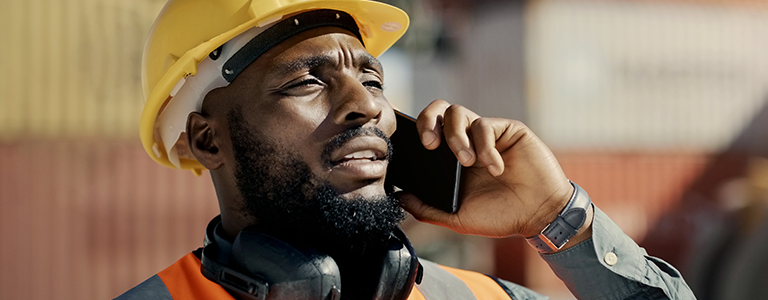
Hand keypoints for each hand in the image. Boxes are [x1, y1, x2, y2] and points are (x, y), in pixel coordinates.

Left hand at [397, 100, 588, 240]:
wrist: (539, 215)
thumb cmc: (500, 216)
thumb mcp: (457, 217)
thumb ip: (427, 209)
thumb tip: (398, 197)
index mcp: (450, 159)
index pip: (426, 131)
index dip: (414, 129)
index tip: (407, 143)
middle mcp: (466, 141)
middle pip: (438, 110)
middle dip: (427, 121)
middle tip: (430, 145)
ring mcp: (485, 134)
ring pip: (457, 112)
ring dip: (457, 137)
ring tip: (467, 163)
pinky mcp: (506, 129)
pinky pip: (485, 125)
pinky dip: (485, 148)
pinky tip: (495, 168)